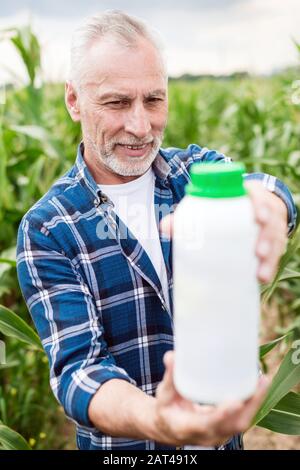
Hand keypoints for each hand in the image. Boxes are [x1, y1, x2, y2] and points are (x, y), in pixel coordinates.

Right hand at [154, 351, 268, 446]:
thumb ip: (170, 376)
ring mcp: (220, 434)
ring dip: (255, 402)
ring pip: (242, 422)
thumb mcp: (164, 394)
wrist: (169, 428)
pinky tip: (259, 385)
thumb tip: (171, 356)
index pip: (209, 424)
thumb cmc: (167, 409)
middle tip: (260, 382)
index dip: (223, 414)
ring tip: (263, 380)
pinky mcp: (227, 428)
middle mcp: (208, 435)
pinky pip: (243, 418)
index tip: (236, 401)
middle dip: (250, 404)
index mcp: (188, 427)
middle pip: (234, 424)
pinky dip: (252, 403)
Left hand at [160, 181, 287, 284]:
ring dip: (271, 255)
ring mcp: (272, 225)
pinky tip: (262, 278)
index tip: (258, 218)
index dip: (261, 204)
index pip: (258, 194)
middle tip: (259, 252)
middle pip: (271, 220)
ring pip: (276, 238)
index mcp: (249, 193)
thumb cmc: (225, 206)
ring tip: (260, 272)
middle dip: (268, 237)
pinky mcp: (274, 241)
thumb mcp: (211, 206)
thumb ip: (188, 216)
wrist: (247, 209)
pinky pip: (277, 253)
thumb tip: (164, 227)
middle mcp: (265, 208)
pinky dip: (271, 266)